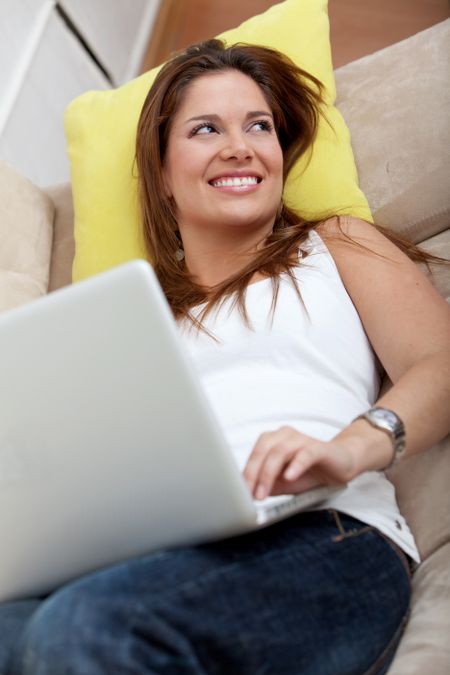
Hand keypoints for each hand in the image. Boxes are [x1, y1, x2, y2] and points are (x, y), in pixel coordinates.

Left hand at [243, 426, 358, 499]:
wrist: (342, 464)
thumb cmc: (310, 473)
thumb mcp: (284, 484)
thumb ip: (268, 485)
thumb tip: (248, 495)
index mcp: (273, 440)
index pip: (255, 454)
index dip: (246, 473)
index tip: (239, 493)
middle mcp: (285, 436)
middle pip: (264, 450)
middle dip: (255, 474)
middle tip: (252, 495)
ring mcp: (302, 439)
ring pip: (280, 452)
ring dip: (269, 473)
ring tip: (265, 492)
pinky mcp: (319, 448)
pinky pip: (305, 454)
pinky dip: (295, 465)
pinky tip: (289, 477)